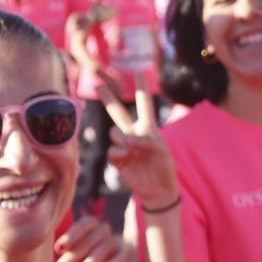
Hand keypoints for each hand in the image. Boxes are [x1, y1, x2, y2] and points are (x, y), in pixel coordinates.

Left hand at [56, 215, 131, 261]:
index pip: (84, 224)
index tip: (60, 249)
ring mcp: (116, 241)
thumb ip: (65, 252)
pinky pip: (124, 255)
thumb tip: (60, 251)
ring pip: (106, 247)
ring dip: (92, 261)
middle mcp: (103, 229)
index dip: (72, 235)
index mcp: (89, 224)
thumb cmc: (74, 261)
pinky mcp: (126, 253)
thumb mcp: (68, 255)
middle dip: (78, 253)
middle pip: (93, 237)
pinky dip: (117, 260)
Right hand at [104, 90, 179, 209]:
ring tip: (132, 149)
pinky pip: (112, 150)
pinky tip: (127, 160)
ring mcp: (124, 146)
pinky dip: (119, 154)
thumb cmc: (164, 167)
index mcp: (148, 128)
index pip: (144, 103)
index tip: (138, 72)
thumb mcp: (161, 151)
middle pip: (118, 112)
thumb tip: (126, 141)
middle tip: (98, 84)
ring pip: (114, 132)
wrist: (157, 190)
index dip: (141, 88)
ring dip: (122, 138)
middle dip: (108, 98)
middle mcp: (133, 133)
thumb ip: (144, 141)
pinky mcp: (117, 159)